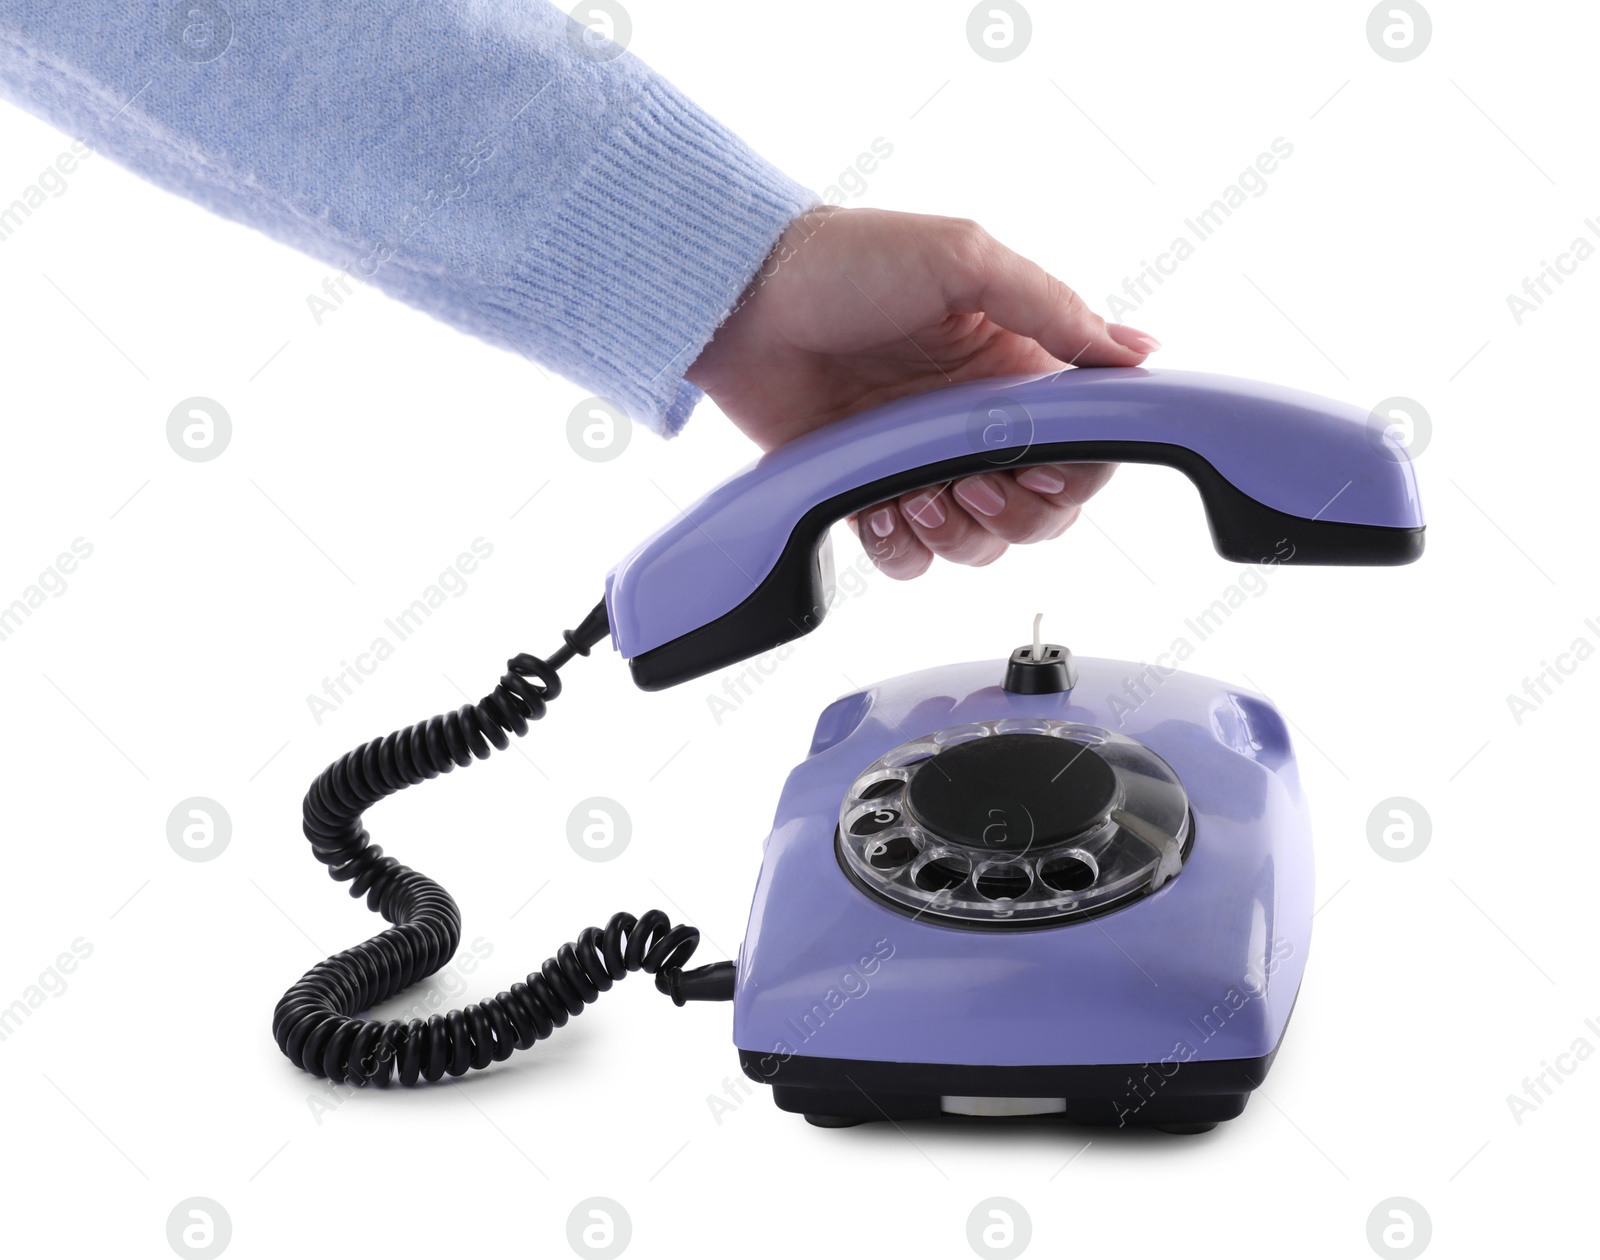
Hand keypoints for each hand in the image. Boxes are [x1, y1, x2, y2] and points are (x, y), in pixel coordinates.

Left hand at [685, 206, 1159, 578]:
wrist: (743, 299)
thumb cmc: (846, 260)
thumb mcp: (965, 260)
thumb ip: (1053, 308)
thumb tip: (1137, 350)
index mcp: (1014, 368)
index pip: (1084, 444)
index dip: (1078, 470)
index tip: (1044, 464)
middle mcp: (977, 423)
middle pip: (1042, 511)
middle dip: (1017, 513)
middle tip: (970, 481)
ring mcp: (921, 463)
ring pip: (979, 543)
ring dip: (955, 534)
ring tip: (912, 495)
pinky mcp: (868, 493)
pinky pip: (908, 556)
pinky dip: (900, 549)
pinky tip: (879, 509)